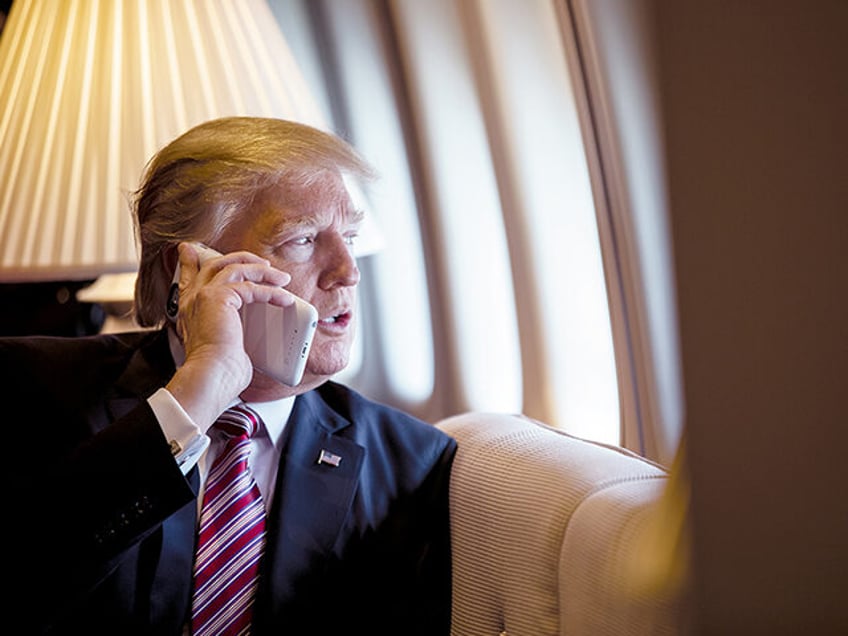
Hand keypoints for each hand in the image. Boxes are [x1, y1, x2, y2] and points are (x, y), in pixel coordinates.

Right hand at [165, 242, 294, 429]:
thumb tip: (251, 337)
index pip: (189, 276)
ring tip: (281, 278)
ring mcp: (204, 296)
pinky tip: (284, 299)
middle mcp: (193, 299)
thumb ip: (230, 331)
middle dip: (241, 258)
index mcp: (190, 309)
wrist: (210, 377)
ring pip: (234, 268)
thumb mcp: (224, 345)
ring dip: (262, 272)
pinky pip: (250, 286)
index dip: (191, 260)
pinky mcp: (219, 298)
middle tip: (262, 263)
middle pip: (215, 263)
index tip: (193, 250)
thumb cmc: (217, 371)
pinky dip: (270, 291)